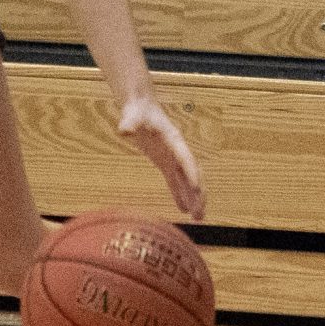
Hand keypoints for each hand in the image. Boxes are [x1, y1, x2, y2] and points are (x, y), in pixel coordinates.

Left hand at [117, 95, 203, 219]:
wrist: (140, 108)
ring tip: (198, 218)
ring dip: (193, 198)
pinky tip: (182, 210)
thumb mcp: (132, 117)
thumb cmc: (138, 111)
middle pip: (192, 174)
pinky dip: (179, 194)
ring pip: (187, 181)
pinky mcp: (165, 162)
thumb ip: (129, 124)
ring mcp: (172, 157)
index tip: (197, 188)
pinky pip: (175, 181)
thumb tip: (124, 130)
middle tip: (200, 214)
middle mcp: (177, 150)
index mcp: (174, 139)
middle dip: (198, 194)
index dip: (191, 172)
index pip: (185, 158)